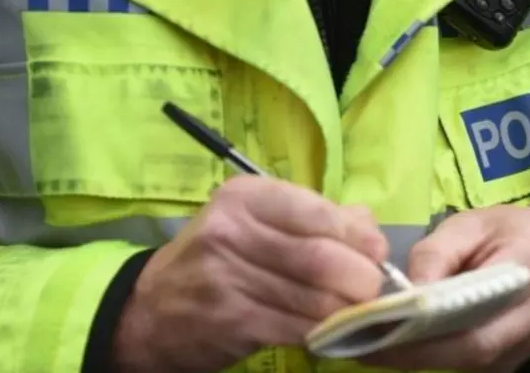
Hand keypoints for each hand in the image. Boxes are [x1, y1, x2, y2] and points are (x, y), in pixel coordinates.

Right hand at [111, 176, 388, 372]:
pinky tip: (328, 328)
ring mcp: (227, 278)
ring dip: (347, 309)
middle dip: (361, 277)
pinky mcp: (232, 321)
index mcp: (244, 197)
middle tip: (371, 287)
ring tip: (354, 309)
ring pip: (314, 298)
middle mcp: (231, 231)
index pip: (317, 211)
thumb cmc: (215, 258)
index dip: (356, 235)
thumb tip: (368, 226)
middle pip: (320, 257)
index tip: (376, 250)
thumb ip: (314, 217)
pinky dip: (324, 332)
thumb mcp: (254, 222)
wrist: (153, 309)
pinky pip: (298, 328)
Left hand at [361, 205, 529, 372]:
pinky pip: (481, 364)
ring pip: (477, 362)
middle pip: (476, 348)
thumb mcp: (468, 224)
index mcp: (529, 265)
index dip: (430, 327)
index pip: (478, 307)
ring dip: (426, 359)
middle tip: (370, 347)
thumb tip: (406, 291)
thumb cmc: (505, 229)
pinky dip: (443, 358)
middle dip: (418, 353)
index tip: (383, 328)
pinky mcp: (524, 353)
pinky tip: (410, 348)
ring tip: (380, 347)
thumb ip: (435, 254)